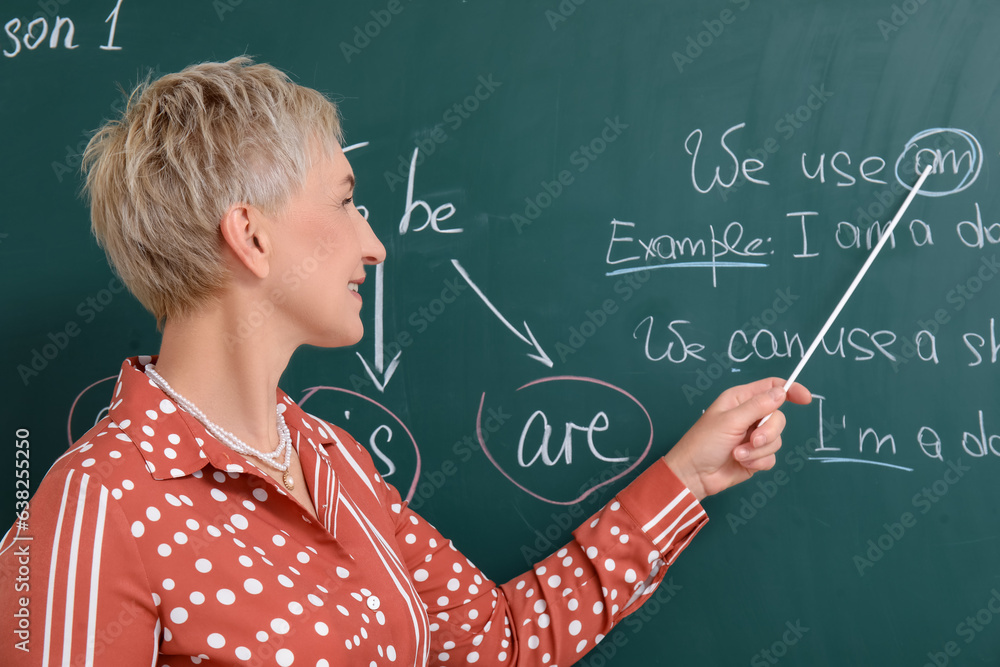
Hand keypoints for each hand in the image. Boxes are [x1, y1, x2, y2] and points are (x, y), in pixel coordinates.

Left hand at [662, 378, 810, 500]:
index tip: (806, 399)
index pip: (771, 388)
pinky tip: (741, 463)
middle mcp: (749, 416)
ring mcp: (753, 437)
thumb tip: (781, 392)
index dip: (790, 390)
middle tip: (753, 440)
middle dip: (768, 432)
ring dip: (758, 450)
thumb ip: (758, 407)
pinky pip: (771, 456)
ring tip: (738, 453)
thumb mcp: (730, 420)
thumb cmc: (704, 442)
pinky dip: (757, 461)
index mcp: (741, 399)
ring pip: (776, 439)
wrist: (695, 474)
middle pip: (778, 417)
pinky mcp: (756, 456)